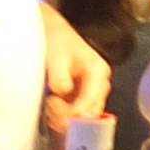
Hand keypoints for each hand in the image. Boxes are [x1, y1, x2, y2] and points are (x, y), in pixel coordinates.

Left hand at [40, 7, 108, 129]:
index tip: (55, 109)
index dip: (74, 112)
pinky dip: (64, 116)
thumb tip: (62, 96)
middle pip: (91, 113)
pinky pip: (77, 114)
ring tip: (49, 104)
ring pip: (84, 116)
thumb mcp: (56, 57)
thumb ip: (60, 79)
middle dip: (70, 116)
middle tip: (50, 107)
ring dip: (66, 117)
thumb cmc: (55, 40)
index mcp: (98, 71)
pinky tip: (52, 108)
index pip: (91, 100)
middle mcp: (100, 83)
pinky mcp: (82, 96)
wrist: (50, 32)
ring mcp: (92, 91)